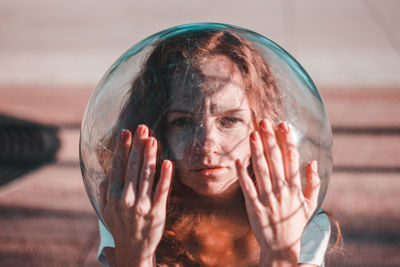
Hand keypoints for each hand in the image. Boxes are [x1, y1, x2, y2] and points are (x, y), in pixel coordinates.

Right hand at [99, 125, 172, 266]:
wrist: (132, 248)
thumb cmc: (119, 223)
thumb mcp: (105, 207)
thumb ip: (105, 187)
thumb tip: (110, 167)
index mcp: (112, 195)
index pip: (118, 165)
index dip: (122, 147)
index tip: (126, 132)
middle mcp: (126, 198)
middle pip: (133, 166)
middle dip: (138, 145)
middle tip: (143, 128)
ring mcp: (143, 205)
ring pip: (147, 174)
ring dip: (150, 155)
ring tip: (152, 138)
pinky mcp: (157, 211)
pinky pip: (162, 190)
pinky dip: (165, 176)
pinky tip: (167, 162)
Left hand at [235, 120, 319, 265]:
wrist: (282, 247)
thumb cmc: (295, 223)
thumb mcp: (310, 205)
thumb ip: (313, 183)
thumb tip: (312, 162)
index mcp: (295, 188)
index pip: (291, 159)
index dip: (287, 140)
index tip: (283, 125)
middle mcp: (281, 191)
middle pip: (275, 160)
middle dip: (270, 139)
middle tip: (264, 121)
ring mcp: (267, 198)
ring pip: (261, 170)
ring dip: (256, 151)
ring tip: (252, 134)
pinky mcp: (254, 207)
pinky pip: (247, 188)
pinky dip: (243, 174)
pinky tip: (238, 160)